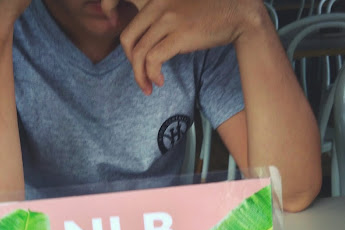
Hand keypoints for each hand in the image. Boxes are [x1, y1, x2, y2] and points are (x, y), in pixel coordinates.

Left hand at [101, 0, 255, 93]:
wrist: (239, 12)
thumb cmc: (211, 15)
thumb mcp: (180, 10)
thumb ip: (161, 21)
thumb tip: (147, 47)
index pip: (128, 22)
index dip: (126, 47)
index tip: (132, 59)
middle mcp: (159, 5)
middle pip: (128, 39)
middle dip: (131, 64)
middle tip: (141, 76)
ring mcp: (169, 19)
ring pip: (139, 53)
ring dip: (140, 75)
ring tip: (149, 86)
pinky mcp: (180, 35)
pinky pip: (153, 59)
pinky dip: (153, 74)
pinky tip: (161, 81)